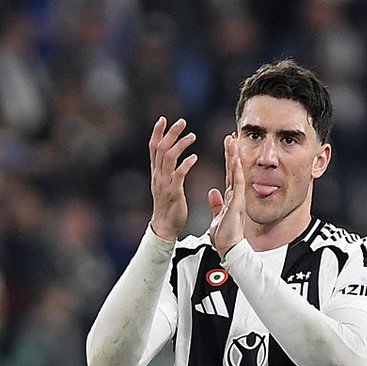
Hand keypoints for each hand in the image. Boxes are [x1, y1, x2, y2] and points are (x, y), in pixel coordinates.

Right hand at [148, 117, 197, 240]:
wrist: (165, 227)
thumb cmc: (168, 207)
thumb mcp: (164, 185)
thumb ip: (166, 171)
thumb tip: (168, 159)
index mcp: (156, 173)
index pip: (153, 148)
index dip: (157, 132)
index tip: (163, 119)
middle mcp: (157, 175)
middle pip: (160, 148)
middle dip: (170, 133)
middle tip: (182, 121)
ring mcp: (164, 183)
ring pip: (168, 158)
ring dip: (180, 144)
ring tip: (192, 136)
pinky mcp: (173, 192)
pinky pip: (178, 174)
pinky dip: (186, 164)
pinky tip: (195, 157)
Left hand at [208, 134, 245, 257]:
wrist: (229, 248)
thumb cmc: (224, 236)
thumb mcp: (217, 216)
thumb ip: (216, 204)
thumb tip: (212, 192)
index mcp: (230, 198)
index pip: (229, 174)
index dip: (228, 160)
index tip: (228, 146)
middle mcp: (235, 195)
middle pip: (234, 170)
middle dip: (232, 153)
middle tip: (232, 137)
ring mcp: (237, 198)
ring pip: (237, 172)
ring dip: (234, 156)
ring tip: (232, 140)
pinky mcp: (237, 202)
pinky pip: (238, 182)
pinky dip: (237, 170)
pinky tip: (236, 158)